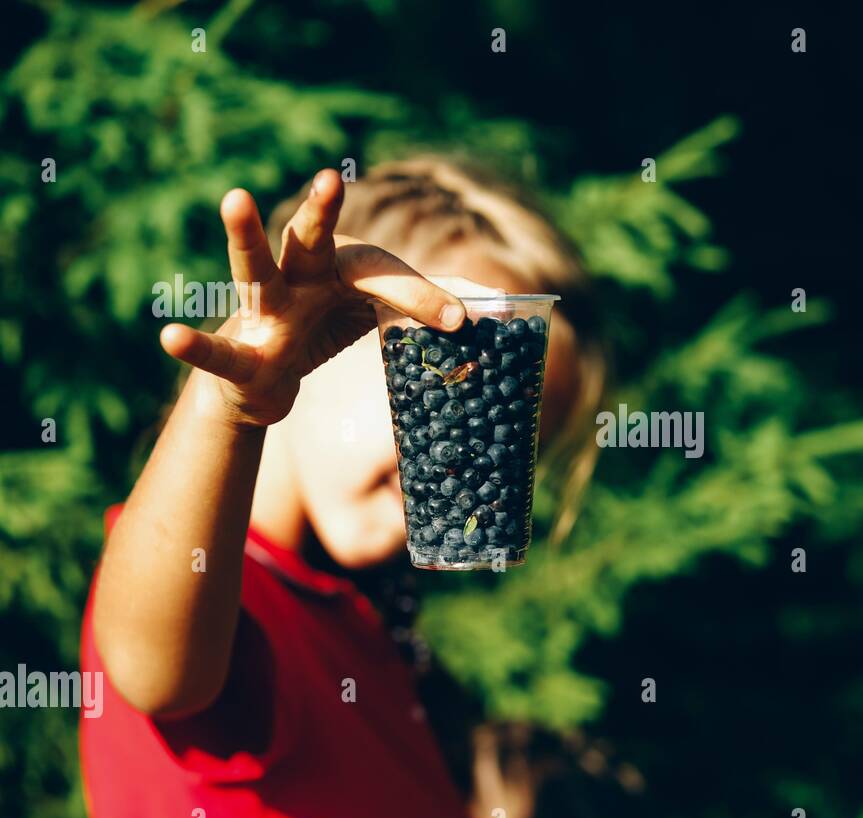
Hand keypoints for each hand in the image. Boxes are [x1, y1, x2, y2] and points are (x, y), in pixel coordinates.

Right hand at [160, 169, 466, 427]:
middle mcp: (295, 279)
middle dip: (320, 209)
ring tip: (236, 197)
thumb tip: (486, 309)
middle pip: (309, 238)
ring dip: (244, 233)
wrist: (259, 386)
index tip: (460, 319)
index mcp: (335, 272)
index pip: (380, 273)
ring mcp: (261, 311)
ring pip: (252, 267)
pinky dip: (194, 345)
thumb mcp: (369, 319)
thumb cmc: (319, 334)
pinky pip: (214, 349)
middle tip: (331, 180)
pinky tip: (170, 337)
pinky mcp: (236, 353)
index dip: (420, 294)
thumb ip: (416, 312)